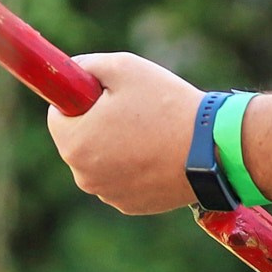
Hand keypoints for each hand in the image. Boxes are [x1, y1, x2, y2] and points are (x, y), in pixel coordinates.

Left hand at [46, 53, 202, 214]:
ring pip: (101, 161)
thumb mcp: (123, 67)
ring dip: (116, 146)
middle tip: (133, 110)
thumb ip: (86, 65)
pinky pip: (122, 179)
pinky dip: (134, 166)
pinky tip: (159, 153)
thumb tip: (72, 72)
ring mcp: (108, 194)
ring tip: (151, 131)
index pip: (58, 115)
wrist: (213, 148)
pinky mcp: (131, 206)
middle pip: (79, 140)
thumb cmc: (165, 105)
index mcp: (74, 143)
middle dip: (97, 123)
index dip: (80, 99)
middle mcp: (84, 176)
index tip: (105, 94)